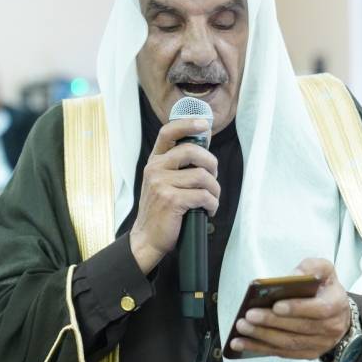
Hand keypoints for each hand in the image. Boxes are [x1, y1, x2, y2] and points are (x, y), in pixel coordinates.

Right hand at [129, 118, 218, 274]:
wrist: (147, 237)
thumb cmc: (160, 210)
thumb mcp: (161, 182)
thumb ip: (176, 166)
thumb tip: (203, 152)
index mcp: (154, 162)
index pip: (168, 133)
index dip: (187, 124)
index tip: (203, 124)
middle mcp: (155, 169)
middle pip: (192, 151)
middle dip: (211, 163)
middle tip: (213, 177)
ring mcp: (161, 184)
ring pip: (202, 176)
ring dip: (214, 190)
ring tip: (211, 199)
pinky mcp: (171, 200)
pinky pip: (203, 196)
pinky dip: (212, 204)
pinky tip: (208, 209)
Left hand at [229, 258, 350, 359]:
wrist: (339, 315)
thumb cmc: (325, 289)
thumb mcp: (324, 270)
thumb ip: (310, 268)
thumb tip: (292, 276)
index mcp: (336, 304)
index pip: (319, 309)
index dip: (297, 308)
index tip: (276, 305)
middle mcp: (330, 328)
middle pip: (299, 328)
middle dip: (271, 322)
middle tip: (249, 316)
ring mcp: (320, 344)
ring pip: (289, 343)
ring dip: (262, 337)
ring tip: (242, 328)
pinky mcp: (308, 354)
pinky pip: (283, 353)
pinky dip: (261, 348)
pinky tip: (243, 343)